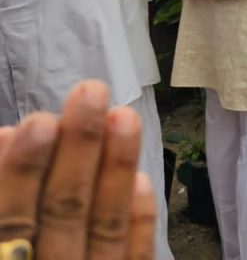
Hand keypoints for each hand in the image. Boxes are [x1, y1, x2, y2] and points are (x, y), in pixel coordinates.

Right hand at [0, 80, 155, 259]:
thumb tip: (9, 136)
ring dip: (117, 169)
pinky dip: (139, 222)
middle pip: (63, 212)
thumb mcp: (2, 238)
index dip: (19, 173)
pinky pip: (135, 259)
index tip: (37, 122)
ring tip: (124, 115)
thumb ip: (2, 200)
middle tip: (90, 92)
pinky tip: (144, 180)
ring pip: (106, 227)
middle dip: (79, 149)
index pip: (10, 224)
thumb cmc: (21, 250)